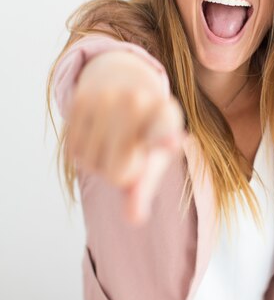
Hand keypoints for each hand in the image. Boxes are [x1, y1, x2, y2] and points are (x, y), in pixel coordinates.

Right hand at [66, 50, 184, 224]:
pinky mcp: (80, 98)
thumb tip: (134, 218)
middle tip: (127, 152)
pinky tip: (94, 132)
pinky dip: (81, 151)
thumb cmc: (145, 129)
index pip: (163, 134)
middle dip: (118, 173)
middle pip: (118, 173)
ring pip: (92, 164)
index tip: (172, 142)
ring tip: (110, 139)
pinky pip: (74, 151)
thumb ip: (144, 188)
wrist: (121, 81)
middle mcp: (138, 101)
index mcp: (166, 116)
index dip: (166, 140)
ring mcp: (107, 97)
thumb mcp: (154, 156)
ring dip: (97, 162)